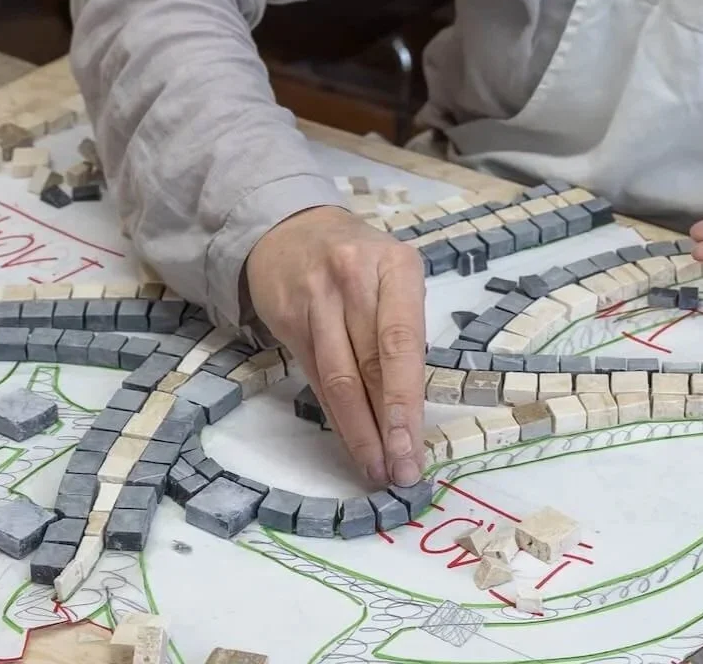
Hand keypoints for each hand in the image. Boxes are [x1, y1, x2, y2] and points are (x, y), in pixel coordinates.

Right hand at [246, 206, 425, 486]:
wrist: (291, 230)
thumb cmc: (360, 262)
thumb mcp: (394, 276)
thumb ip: (404, 329)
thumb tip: (414, 407)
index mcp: (396, 267)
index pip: (401, 342)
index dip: (404, 401)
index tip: (411, 446)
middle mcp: (354, 279)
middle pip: (369, 365)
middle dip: (385, 426)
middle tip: (399, 472)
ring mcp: (315, 298)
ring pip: (337, 378)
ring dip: (358, 431)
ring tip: (375, 469)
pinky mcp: (288, 318)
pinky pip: (314, 377)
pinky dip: (335, 414)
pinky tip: (350, 440)